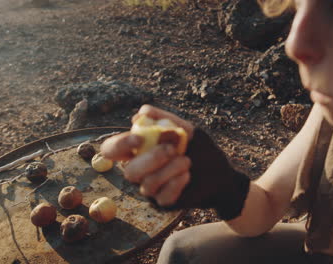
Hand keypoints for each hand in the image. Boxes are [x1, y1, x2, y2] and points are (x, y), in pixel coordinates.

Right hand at [102, 105, 250, 219]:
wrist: (220, 174)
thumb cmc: (200, 149)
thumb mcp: (187, 130)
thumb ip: (166, 120)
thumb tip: (143, 112)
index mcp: (139, 150)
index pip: (112, 149)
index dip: (119, 144)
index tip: (139, 138)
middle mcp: (140, 170)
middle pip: (129, 171)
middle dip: (150, 159)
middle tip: (172, 149)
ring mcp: (150, 188)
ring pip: (147, 184)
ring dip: (169, 170)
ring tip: (188, 161)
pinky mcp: (163, 202)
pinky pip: (162, 197)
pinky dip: (176, 184)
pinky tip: (187, 175)